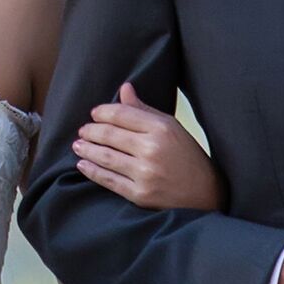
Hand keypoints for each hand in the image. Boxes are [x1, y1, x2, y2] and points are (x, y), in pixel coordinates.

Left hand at [72, 81, 222, 212]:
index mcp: (162, 128)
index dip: (103, 112)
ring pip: (106, 157)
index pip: (122, 114)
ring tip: (77, 145)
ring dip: (87, 149)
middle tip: (82, 130)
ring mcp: (145, 173)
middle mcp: (152, 149)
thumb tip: (124, 88)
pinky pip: (109, 180)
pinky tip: (83, 164)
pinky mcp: (140, 194)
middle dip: (91, 131)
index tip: (94, 114)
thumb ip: (145, 110)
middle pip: (110, 135)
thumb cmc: (188, 157)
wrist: (205, 195)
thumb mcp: (172, 128)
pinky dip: (92, 171)